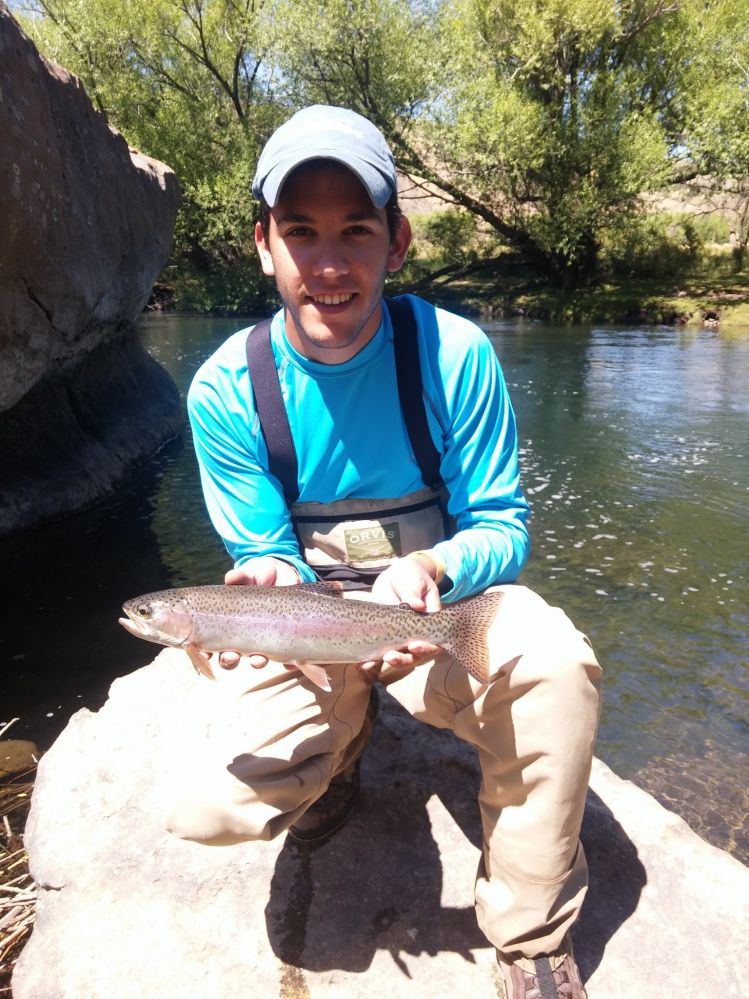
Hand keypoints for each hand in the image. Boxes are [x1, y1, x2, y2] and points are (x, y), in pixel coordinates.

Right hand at [210, 557, 300, 671]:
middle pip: (230, 657)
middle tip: (230, 657)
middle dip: (229, 660)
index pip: (211, 644)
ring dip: (256, 662)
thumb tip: (231, 578)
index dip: (206, 652)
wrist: (284, 575)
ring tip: (258, 660)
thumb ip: (240, 576)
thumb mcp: (249, 574)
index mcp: (227, 624)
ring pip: (257, 660)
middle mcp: (243, 636)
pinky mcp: (286, 641)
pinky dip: (289, 663)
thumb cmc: (258, 576)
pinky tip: (291, 662)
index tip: (205, 653)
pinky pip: (288, 659)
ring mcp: (264, 640)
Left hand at [361, 554, 442, 672]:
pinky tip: (363, 664)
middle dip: (404, 658)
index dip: (426, 648)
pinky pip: (381, 651)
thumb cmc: (412, 576)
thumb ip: (415, 593)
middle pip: (416, 655)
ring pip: (399, 656)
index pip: (434, 642)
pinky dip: (373, 659)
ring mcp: (401, 636)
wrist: (395, 576)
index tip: (413, 646)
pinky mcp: (386, 636)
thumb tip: (416, 606)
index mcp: (430, 622)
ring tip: (373, 662)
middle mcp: (417, 634)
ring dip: (389, 661)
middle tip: (391, 656)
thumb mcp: (415, 581)